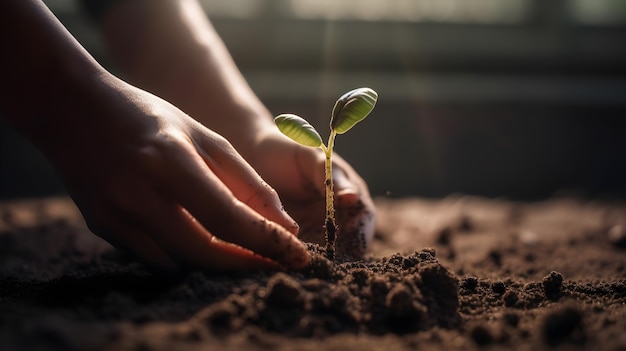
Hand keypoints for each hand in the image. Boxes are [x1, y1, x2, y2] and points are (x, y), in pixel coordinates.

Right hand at [44, 74, 309, 270]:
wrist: (74, 110)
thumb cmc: (150, 118)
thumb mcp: (204, 137)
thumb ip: (246, 182)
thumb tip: (284, 225)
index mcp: (171, 158)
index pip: (228, 215)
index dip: (267, 241)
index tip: (297, 255)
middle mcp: (139, 190)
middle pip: (204, 250)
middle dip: (246, 262)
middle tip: (275, 260)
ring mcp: (114, 212)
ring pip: (180, 261)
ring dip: (217, 259)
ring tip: (241, 246)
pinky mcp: (100, 225)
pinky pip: (153, 257)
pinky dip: (183, 254)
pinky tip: (196, 236)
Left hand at [248, 129, 375, 257]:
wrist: (254, 152)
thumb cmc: (287, 147)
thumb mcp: (310, 157)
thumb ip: (331, 176)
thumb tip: (353, 198)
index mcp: (350, 191)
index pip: (364, 219)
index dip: (360, 235)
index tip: (348, 249)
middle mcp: (339, 213)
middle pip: (350, 242)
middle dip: (340, 256)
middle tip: (325, 265)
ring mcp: (318, 227)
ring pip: (327, 252)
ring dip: (319, 261)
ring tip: (304, 265)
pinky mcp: (298, 237)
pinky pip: (303, 253)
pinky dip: (299, 259)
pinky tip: (288, 262)